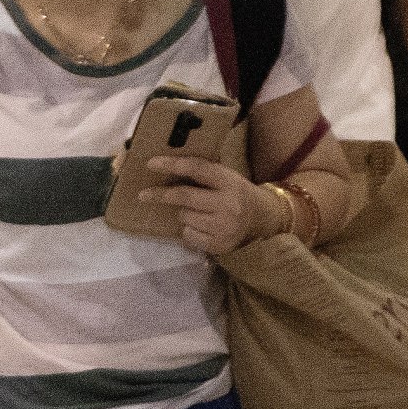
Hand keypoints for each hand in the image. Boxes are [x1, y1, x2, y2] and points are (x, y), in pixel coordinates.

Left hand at [148, 152, 283, 257]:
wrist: (263, 220)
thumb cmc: (237, 193)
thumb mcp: (227, 177)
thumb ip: (203, 174)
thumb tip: (165, 168)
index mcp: (230, 181)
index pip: (197, 168)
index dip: (172, 164)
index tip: (151, 164)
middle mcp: (228, 204)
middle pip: (185, 196)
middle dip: (161, 195)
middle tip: (144, 195)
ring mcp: (224, 227)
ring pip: (184, 217)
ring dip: (183, 213)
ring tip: (199, 212)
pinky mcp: (219, 245)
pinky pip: (188, 235)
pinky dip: (189, 230)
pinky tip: (203, 227)